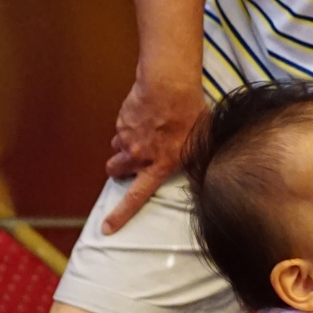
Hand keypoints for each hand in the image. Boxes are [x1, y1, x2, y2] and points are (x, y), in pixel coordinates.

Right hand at [101, 75, 205, 233]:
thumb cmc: (189, 113)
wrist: (169, 85)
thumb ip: (195, 160)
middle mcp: (138, 156)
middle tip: (130, 163)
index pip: (135, 198)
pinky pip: (120, 130)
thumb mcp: (200, 142)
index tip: (106, 228)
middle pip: (114, 172)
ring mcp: (126, 138)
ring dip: (124, 147)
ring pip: (116, 149)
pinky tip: (145, 117)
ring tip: (144, 134)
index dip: (120, 215)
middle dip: (119, 170)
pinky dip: (128, 129)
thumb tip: (207, 171)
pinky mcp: (120, 122)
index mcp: (158, 166)